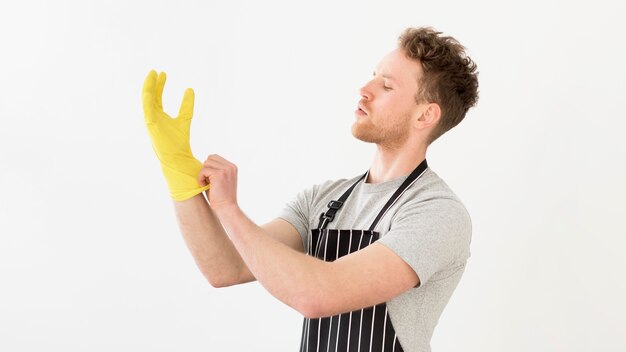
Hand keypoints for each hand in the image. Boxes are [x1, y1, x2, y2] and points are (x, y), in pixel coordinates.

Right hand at [142, 70, 209, 200]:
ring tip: (152, 75)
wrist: (178, 159)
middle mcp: (152, 118)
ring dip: (148, 88)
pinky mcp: (151, 127)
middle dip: (152, 83)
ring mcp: (150, 122)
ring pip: (146, 101)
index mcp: (159, 117)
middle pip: (150, 96)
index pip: (157, 97)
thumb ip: (187, 105)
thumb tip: (190, 89)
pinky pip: (147, 111)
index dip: (159, 85)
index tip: (163, 74)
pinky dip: (146, 101)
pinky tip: (148, 91)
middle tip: (156, 71)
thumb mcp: (185, 118)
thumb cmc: (180, 143)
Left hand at [198, 154, 238, 212]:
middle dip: (206, 169)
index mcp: (232, 167)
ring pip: (206, 163)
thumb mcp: (220, 180)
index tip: (210, 179)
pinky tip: (203, 186)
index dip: (209, 167)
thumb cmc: (220, 197)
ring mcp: (226, 170)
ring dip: (203, 173)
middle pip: (210, 158)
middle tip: (207, 181)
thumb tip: (205, 163)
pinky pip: (203, 170)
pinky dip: (200, 178)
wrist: (226, 208)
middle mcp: (231, 166)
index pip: (215, 157)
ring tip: (206, 183)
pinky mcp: (219, 174)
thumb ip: (216, 170)